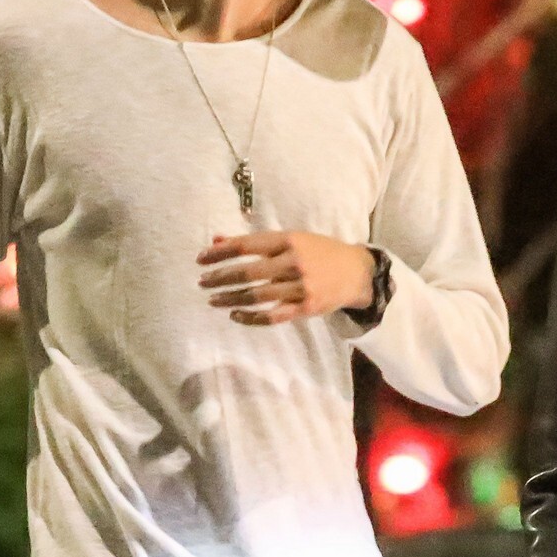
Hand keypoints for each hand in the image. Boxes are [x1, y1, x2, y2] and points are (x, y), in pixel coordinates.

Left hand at [197, 231, 373, 324]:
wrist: (356, 272)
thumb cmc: (318, 252)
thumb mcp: (290, 239)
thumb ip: (255, 241)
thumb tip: (217, 239)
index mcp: (288, 240)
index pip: (246, 246)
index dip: (220, 252)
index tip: (201, 259)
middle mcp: (293, 262)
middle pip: (248, 273)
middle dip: (220, 278)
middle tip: (202, 282)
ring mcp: (300, 287)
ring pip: (257, 296)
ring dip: (231, 299)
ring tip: (213, 300)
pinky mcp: (305, 307)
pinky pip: (273, 316)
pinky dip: (251, 318)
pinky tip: (235, 316)